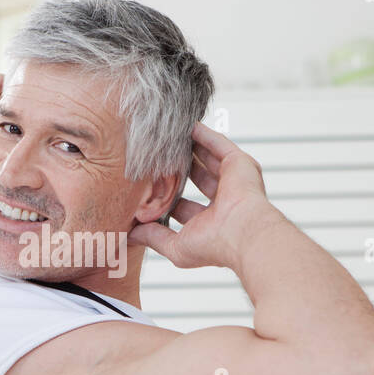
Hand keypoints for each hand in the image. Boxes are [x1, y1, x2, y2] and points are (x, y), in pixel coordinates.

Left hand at [128, 121, 285, 269]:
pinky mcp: (240, 163)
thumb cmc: (214, 245)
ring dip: (190, 150)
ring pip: (208, 160)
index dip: (168, 199)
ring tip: (169, 139)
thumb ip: (154, 238)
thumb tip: (131, 235)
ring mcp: (233, 181)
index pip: (185, 207)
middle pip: (197, 180)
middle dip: (178, 170)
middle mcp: (224, 201)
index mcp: (211, 222)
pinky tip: (189, 127)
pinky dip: (205, 136)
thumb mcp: (176, 246)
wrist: (242, 234)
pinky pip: (219, 145)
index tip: (148, 189)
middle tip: (157, 158)